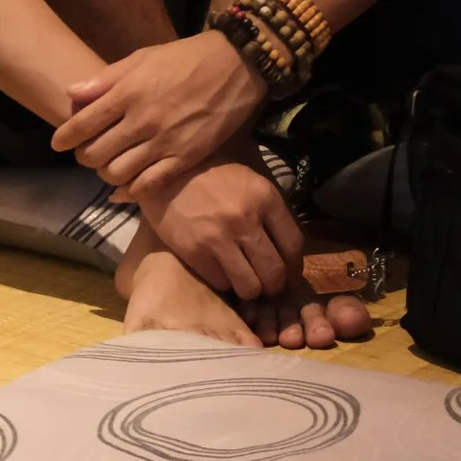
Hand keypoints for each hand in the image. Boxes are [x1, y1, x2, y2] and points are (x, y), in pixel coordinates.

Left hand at [54, 28, 265, 197]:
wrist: (237, 65)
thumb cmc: (186, 57)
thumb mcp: (142, 57)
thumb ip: (106, 79)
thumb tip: (72, 93)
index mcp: (128, 92)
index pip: (83, 124)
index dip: (64, 137)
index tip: (58, 143)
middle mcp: (142, 120)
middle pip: (95, 154)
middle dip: (84, 156)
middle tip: (87, 153)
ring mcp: (164, 142)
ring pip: (117, 173)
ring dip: (106, 174)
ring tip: (108, 166)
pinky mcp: (186, 158)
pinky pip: (148, 185)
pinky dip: (131, 191)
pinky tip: (127, 187)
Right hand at [134, 157, 302, 300]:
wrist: (166, 171)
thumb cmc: (213, 176)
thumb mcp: (250, 182)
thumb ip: (270, 212)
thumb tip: (288, 251)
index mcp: (265, 198)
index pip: (294, 246)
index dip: (294, 268)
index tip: (289, 276)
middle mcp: (245, 218)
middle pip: (275, 272)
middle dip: (275, 286)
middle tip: (268, 286)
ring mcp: (219, 237)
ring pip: (250, 286)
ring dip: (250, 290)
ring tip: (245, 283)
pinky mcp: (194, 251)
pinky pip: (221, 284)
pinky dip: (224, 282)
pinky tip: (220, 271)